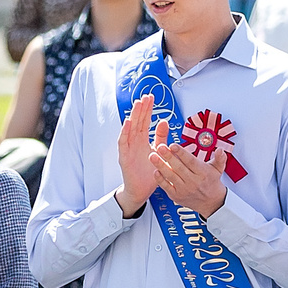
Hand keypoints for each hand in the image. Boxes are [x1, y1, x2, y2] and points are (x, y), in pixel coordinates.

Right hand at [113, 95, 160, 215]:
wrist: (141, 190)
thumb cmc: (149, 172)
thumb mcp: (158, 151)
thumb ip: (161, 137)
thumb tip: (164, 121)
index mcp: (142, 140)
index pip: (145, 121)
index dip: (147, 109)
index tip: (151, 97)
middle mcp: (134, 142)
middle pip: (137, 122)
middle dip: (141, 109)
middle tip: (145, 96)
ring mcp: (128, 149)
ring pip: (130, 129)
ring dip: (133, 116)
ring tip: (137, 104)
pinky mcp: (124, 157)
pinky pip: (123, 143)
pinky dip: (125, 132)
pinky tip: (128, 122)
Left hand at [149, 132, 228, 216]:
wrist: (211, 203)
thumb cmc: (212, 183)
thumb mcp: (218, 169)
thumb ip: (220, 159)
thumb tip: (221, 150)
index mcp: (202, 173)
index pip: (190, 161)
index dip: (181, 153)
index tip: (173, 145)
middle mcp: (193, 182)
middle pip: (179, 167)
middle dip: (168, 156)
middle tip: (160, 146)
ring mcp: (184, 190)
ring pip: (170, 176)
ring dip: (161, 166)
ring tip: (153, 156)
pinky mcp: (176, 196)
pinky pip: (166, 187)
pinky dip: (160, 179)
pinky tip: (155, 171)